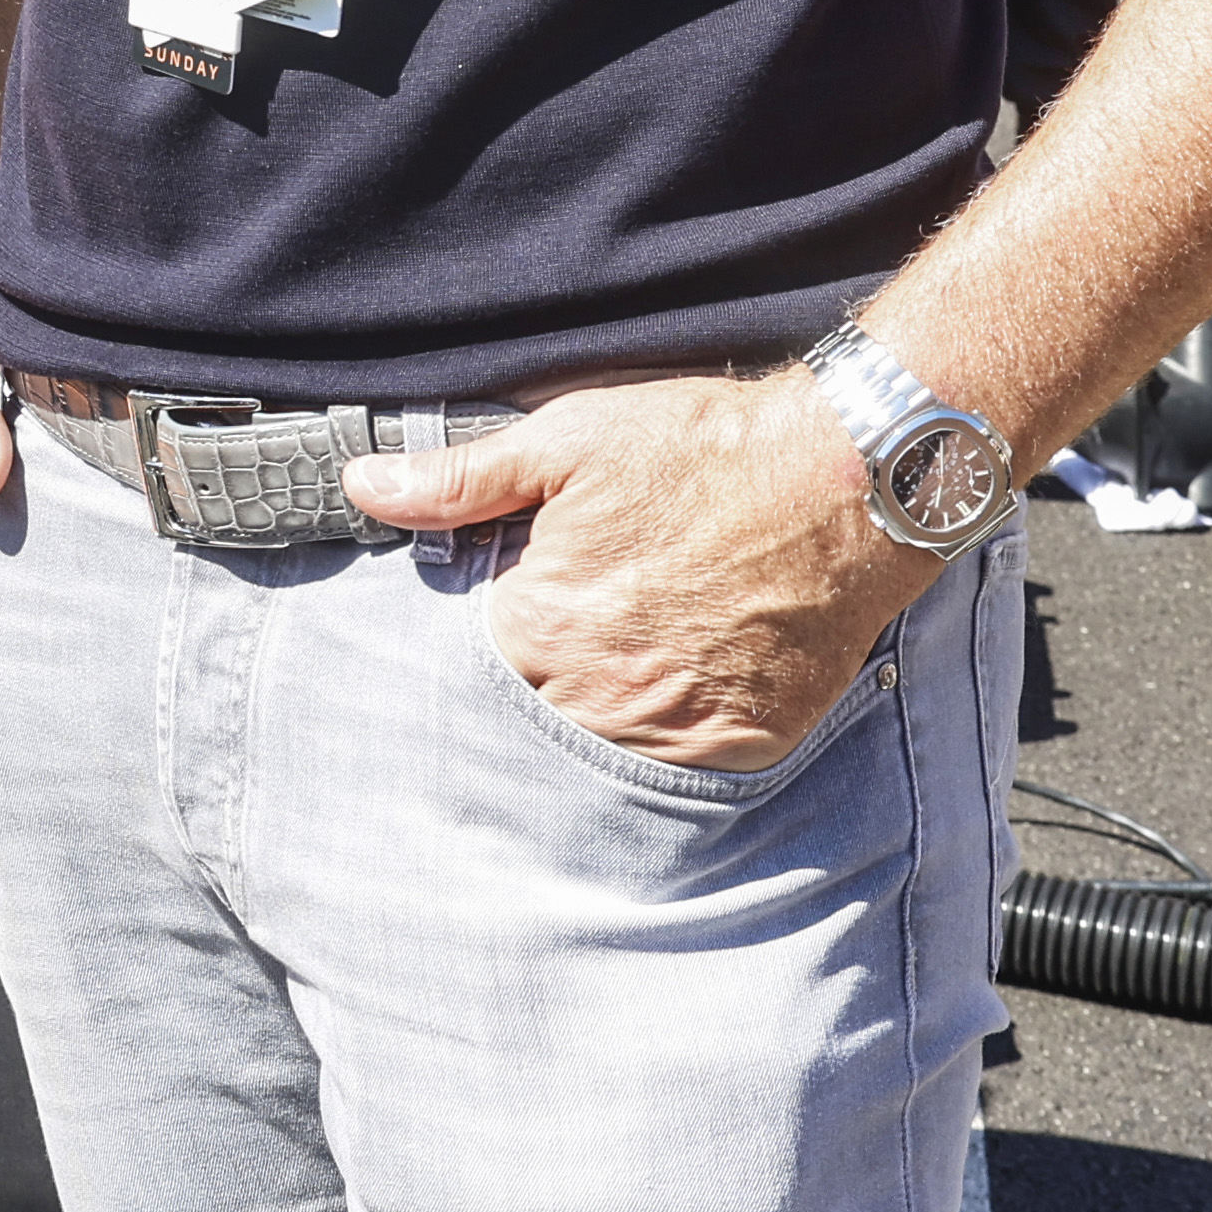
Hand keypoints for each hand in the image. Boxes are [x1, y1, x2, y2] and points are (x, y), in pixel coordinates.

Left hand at [347, 371, 936, 773]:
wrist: (846, 480)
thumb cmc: (705, 452)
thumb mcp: (567, 442)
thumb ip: (462, 480)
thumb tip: (365, 488)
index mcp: (544, 625)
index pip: (475, 669)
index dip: (489, 643)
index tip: (510, 619)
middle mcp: (603, 693)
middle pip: (535, 720)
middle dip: (536, 691)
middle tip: (571, 646)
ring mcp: (677, 726)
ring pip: (602, 753)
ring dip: (595, 723)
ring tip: (620, 669)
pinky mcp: (743, 742)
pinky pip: (681, 769)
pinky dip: (668, 744)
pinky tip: (673, 695)